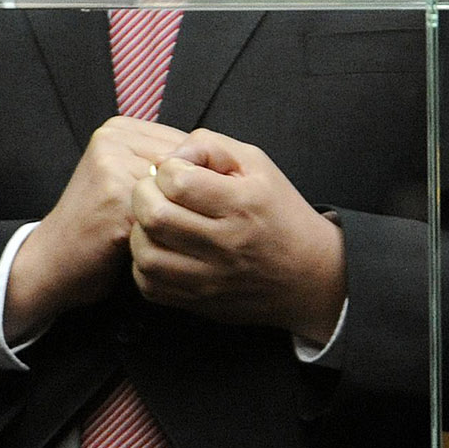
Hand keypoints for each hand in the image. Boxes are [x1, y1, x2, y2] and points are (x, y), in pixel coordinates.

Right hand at [5, 116, 185, 340]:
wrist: (52, 262)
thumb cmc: (99, 224)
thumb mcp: (123, 178)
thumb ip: (161, 162)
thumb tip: (218, 161)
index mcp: (118, 129)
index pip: (186, 143)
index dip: (202, 177)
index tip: (201, 204)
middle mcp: (112, 140)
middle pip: (186, 163)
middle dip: (197, 195)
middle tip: (198, 222)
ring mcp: (112, 168)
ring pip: (180, 189)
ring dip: (186, 215)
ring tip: (180, 235)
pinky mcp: (116, 201)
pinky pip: (169, 213)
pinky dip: (174, 233)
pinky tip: (169, 247)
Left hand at [128, 127, 347, 343]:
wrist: (307, 274)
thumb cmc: (279, 212)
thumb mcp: (258, 164)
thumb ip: (211, 146)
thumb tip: (169, 155)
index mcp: (243, 203)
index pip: (177, 181)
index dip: (167, 168)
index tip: (177, 171)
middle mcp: (226, 243)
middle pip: (154, 217)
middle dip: (144, 195)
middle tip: (156, 191)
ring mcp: (210, 279)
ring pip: (146, 254)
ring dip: (140, 231)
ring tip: (156, 220)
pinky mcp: (198, 302)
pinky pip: (149, 285)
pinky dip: (145, 264)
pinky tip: (162, 248)